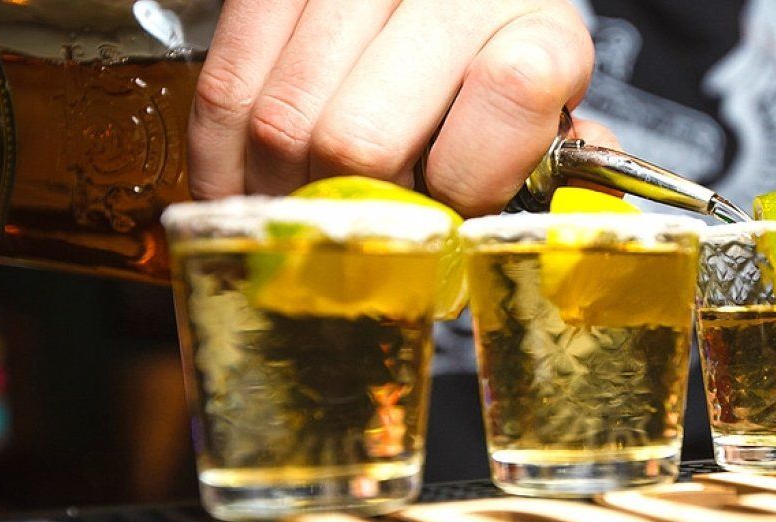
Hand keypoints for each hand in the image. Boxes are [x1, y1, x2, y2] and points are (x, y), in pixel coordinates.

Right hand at [188, 0, 617, 215]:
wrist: (448, 14)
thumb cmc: (496, 84)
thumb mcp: (549, 132)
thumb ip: (553, 184)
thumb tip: (529, 245)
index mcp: (539, 33)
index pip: (509, 94)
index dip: (464, 187)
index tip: (446, 224)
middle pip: (360, 139)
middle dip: (354, 211)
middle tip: (363, 230)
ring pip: (280, 123)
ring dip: (283, 197)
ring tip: (308, 213)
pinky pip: (223, 88)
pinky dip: (222, 162)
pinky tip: (246, 190)